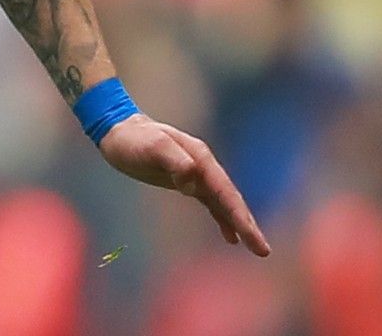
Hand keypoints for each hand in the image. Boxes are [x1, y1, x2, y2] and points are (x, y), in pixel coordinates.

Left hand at [98, 113, 270, 256]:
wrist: (119, 131)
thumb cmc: (134, 140)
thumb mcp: (152, 147)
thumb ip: (174, 161)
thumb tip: (192, 183)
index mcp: (200, 158)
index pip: (225, 191)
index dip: (240, 215)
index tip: (253, 236)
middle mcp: (204, 166)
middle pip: (231, 199)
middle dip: (248, 224)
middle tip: (263, 251)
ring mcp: (197, 173)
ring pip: (224, 202)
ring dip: (240, 224)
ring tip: (256, 248)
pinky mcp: (187, 181)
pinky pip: (211, 203)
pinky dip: (223, 219)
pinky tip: (230, 237)